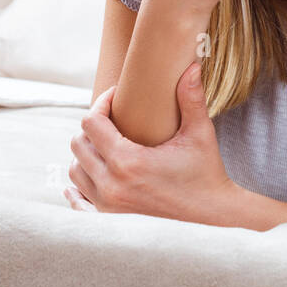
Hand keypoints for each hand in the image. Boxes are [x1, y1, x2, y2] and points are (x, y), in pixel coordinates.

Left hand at [64, 61, 239, 224]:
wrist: (212, 215)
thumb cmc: (206, 172)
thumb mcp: (200, 134)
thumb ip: (192, 99)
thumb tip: (192, 66)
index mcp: (128, 162)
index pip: (91, 123)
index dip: (101, 104)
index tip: (116, 97)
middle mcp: (112, 185)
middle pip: (78, 144)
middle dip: (92, 127)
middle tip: (112, 119)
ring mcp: (108, 206)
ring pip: (75, 171)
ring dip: (85, 154)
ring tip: (105, 144)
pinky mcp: (110, 219)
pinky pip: (78, 202)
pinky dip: (78, 187)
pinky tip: (85, 177)